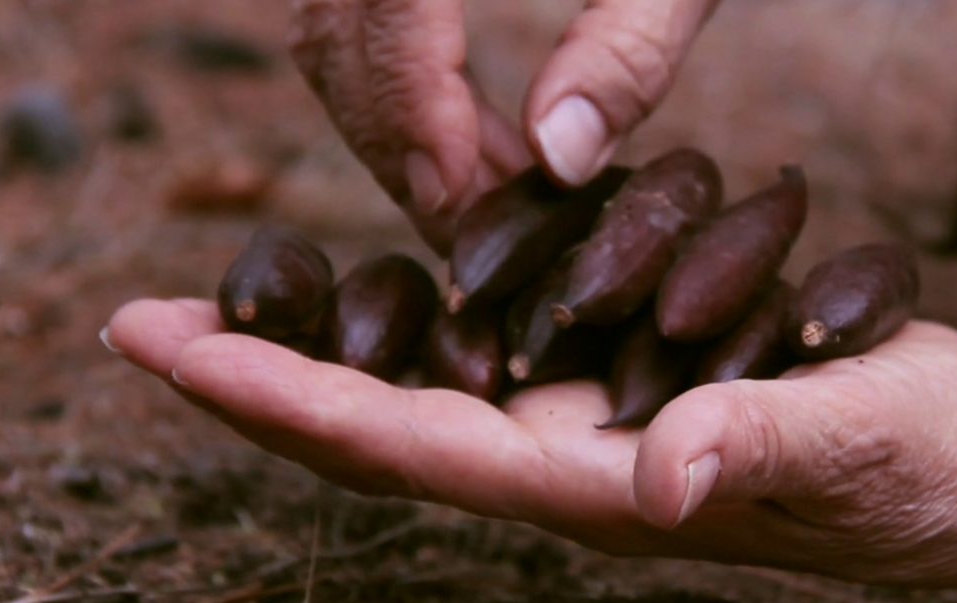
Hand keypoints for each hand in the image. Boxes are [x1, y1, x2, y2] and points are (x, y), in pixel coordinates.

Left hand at [103, 298, 956, 589]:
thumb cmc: (949, 461)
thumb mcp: (870, 442)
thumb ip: (764, 446)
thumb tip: (662, 475)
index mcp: (606, 488)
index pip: (409, 450)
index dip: (281, 401)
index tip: (162, 343)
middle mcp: (579, 464)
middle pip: (385, 423)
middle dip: (266, 375)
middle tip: (147, 315)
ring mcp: (600, 427)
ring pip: (430, 386)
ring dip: (332, 344)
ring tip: (239, 293)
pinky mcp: (635, 387)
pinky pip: (502, 353)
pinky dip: (430, 316)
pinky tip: (387, 280)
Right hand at [287, 0, 721, 254]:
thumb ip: (628, 50)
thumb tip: (560, 163)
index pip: (390, 0)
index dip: (412, 107)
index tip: (459, 200)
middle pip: (338, 28)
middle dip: (401, 143)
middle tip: (485, 226)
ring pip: (327, 30)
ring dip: (394, 126)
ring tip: (495, 186)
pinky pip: (348, 14)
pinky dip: (395, 87)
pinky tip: (472, 134)